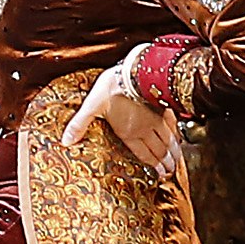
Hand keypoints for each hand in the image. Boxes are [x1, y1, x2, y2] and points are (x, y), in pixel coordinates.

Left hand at [65, 54, 179, 173]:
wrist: (134, 69)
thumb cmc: (112, 87)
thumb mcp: (91, 106)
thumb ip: (79, 125)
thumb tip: (65, 141)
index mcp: (129, 132)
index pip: (144, 153)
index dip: (153, 164)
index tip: (161, 173)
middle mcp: (146, 129)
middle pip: (159, 149)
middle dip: (165, 162)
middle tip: (170, 172)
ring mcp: (157, 118)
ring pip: (168, 139)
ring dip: (173, 151)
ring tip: (177, 161)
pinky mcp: (164, 106)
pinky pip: (173, 124)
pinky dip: (177, 133)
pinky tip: (178, 137)